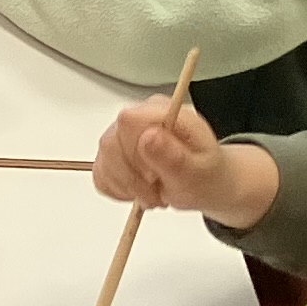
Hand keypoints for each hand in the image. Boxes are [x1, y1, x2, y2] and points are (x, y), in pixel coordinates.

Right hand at [91, 98, 279, 226]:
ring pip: (103, 160)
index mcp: (164, 112)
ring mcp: (122, 135)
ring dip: (126, 186)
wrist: (204, 183)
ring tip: (153, 193)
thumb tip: (148, 136)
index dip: (135, 153)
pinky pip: (100, 173)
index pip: (127, 120)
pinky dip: (118, 190)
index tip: (155, 176)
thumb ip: (174, 156)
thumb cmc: (205, 175)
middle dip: (132, 178)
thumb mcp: (199, 172)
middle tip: (158, 193)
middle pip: (110, 143)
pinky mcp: (111, 155)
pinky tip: (139, 191)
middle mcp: (139, 118)